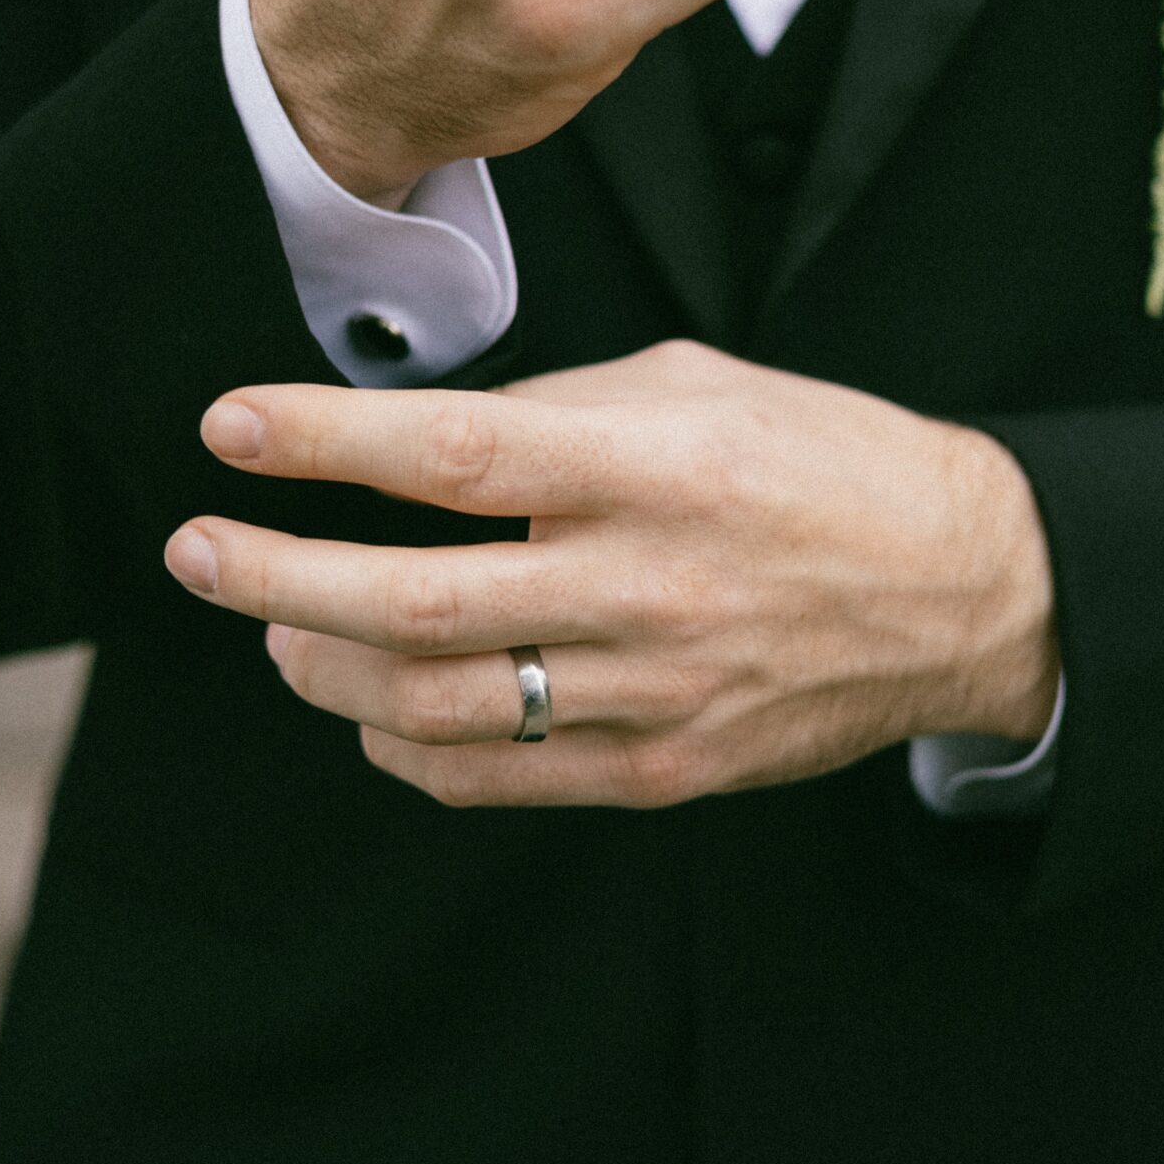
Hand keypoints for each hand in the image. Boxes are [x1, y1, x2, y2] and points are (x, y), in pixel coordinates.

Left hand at [163, 342, 1061, 808]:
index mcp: (656, 467)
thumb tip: (425, 443)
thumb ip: (561, 408)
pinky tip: (374, 714)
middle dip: (273, 578)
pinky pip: (501, 778)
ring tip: (277, 630)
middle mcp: (648, 585)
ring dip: (323, 671)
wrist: (966, 592)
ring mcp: (656, 693)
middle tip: (196, 551)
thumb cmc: (830, 466)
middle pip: (413, 603)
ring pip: (436, 707)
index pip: (452, 458)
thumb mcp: (703, 385)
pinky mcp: (667, 769)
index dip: (320, 445)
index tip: (228, 429)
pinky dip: (408, 750)